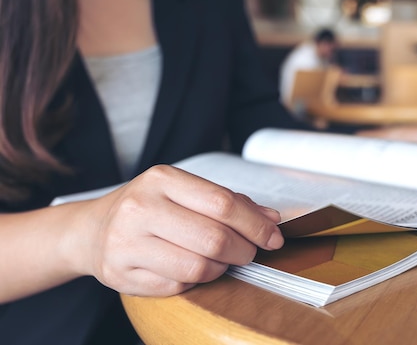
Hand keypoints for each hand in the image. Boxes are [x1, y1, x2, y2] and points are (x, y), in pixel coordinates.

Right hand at [72, 165, 282, 296]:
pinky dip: (196, 282)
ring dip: (221, 268)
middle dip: (244, 250)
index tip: (274, 236)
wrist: (92, 230)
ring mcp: (126, 243)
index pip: (222, 203)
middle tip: (250, 252)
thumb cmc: (149, 207)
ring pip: (197, 267)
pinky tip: (193, 269)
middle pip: (214, 238)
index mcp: (162, 179)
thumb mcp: (184, 191)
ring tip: (222, 261)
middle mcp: (140, 207)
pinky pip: (177, 287)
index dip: (256, 224)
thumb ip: (229, 201)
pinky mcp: (120, 274)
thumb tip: (271, 219)